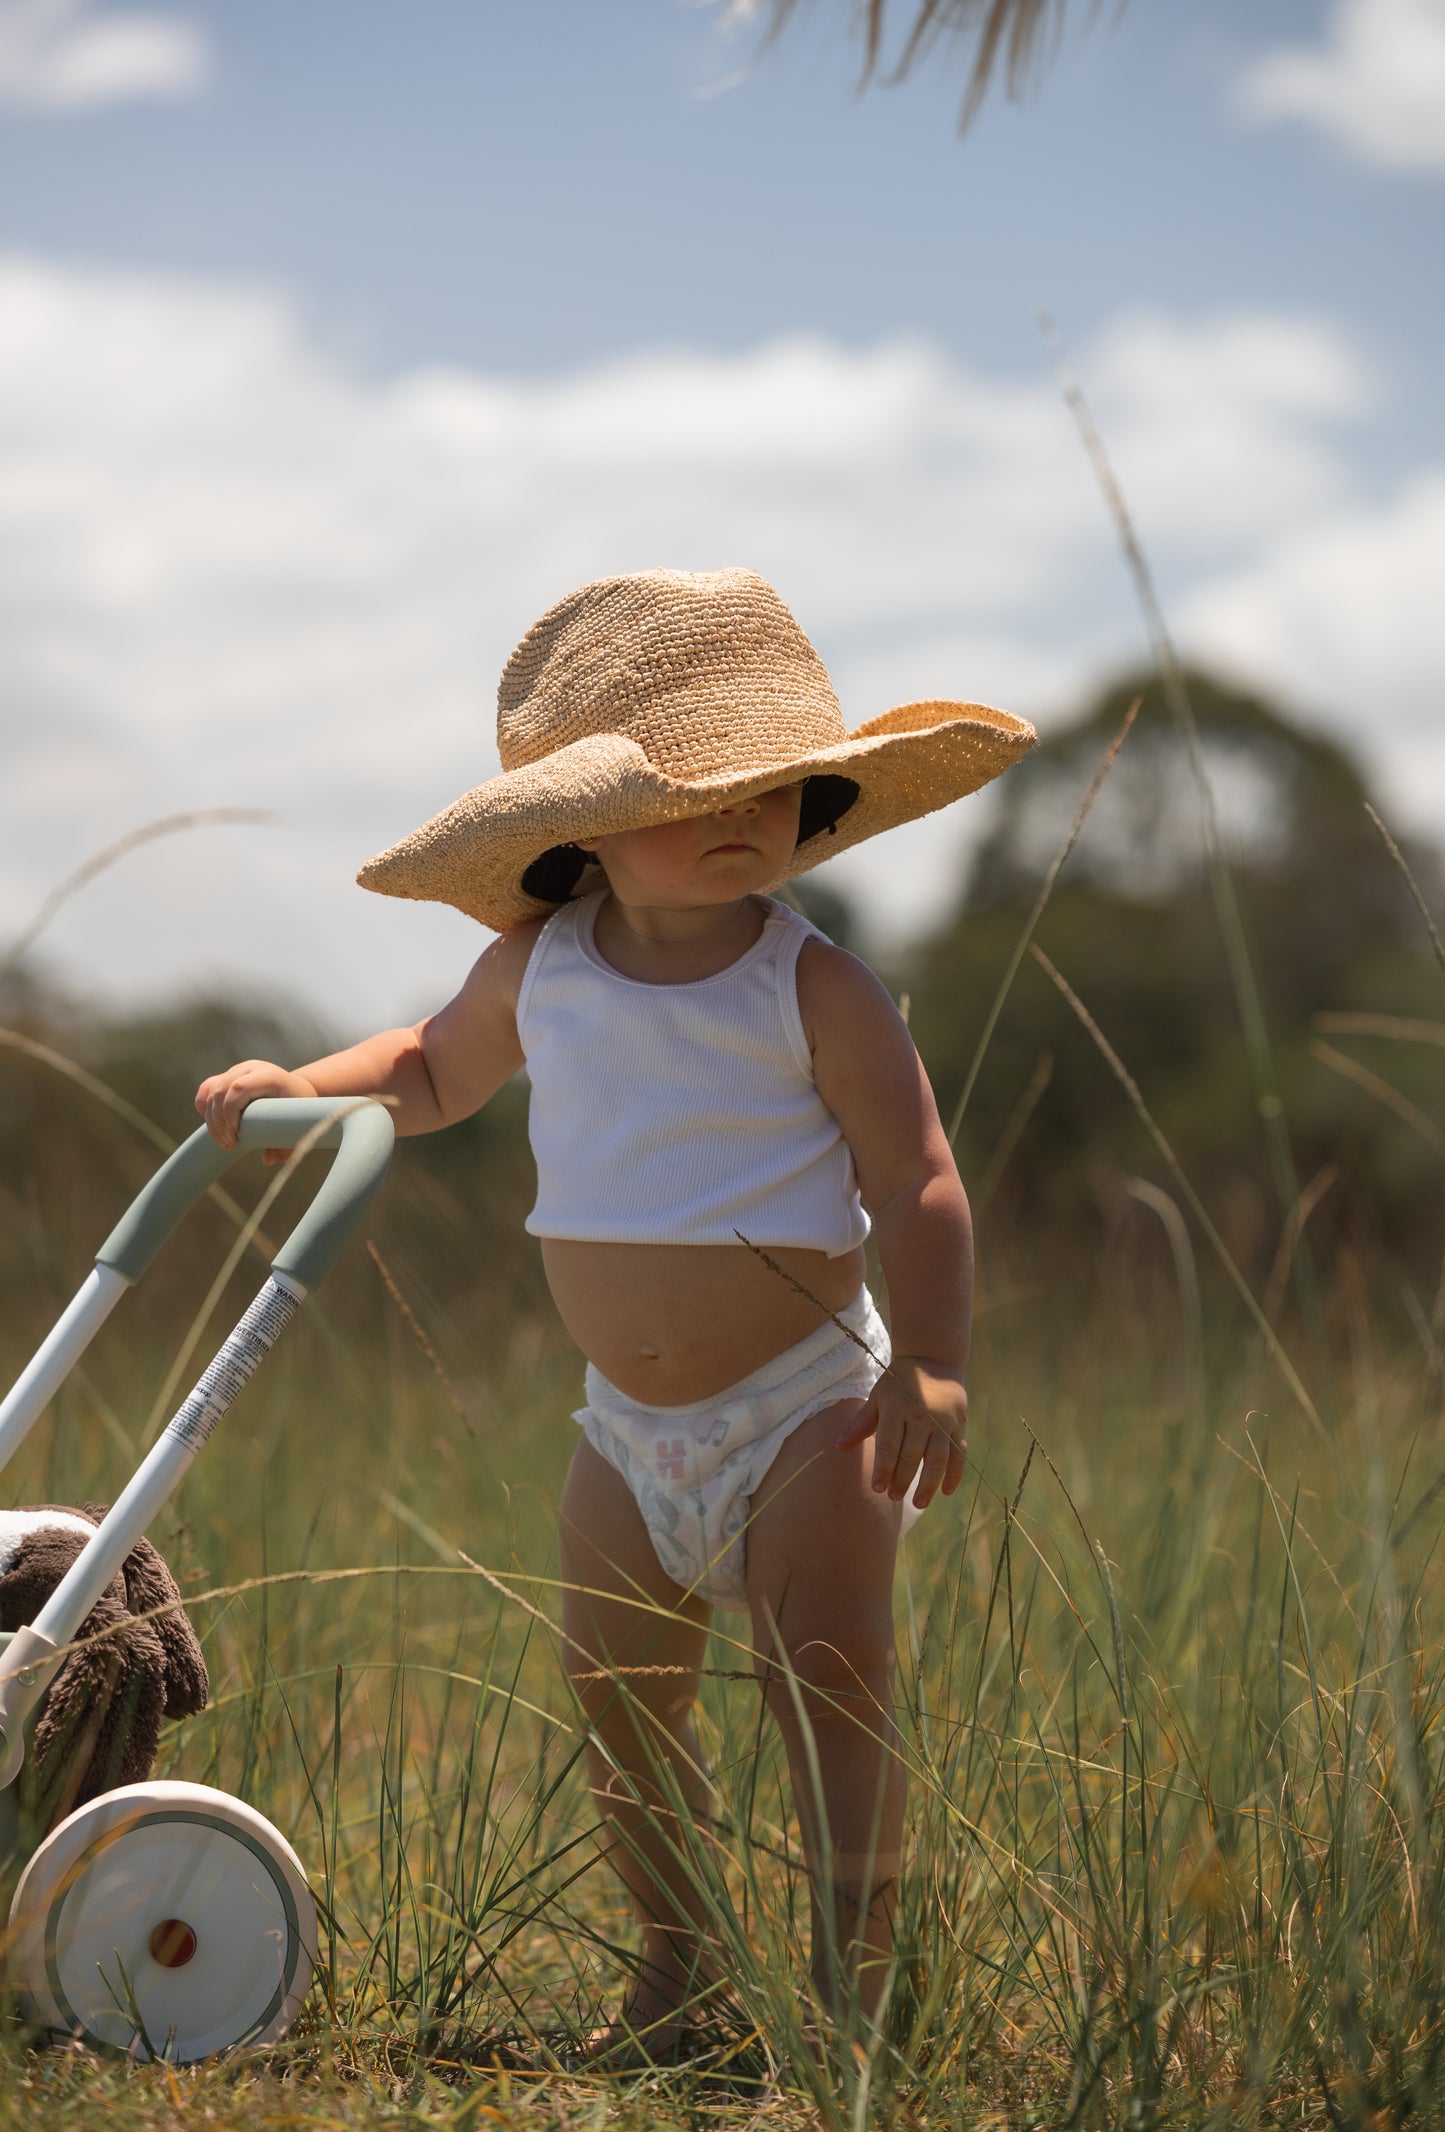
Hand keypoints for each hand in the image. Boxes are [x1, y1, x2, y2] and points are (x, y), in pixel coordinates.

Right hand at [194, 1060, 316, 1164]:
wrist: (297, 1090)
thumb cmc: (298, 1111)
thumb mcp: (297, 1128)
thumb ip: (285, 1147)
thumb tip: (266, 1160)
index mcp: (269, 1076)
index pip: (240, 1087)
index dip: (231, 1110)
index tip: (235, 1134)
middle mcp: (251, 1069)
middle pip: (221, 1090)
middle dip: (219, 1121)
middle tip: (229, 1145)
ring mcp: (237, 1070)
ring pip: (211, 1091)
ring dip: (211, 1120)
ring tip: (224, 1142)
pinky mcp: (228, 1076)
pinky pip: (207, 1089)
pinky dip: (205, 1107)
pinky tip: (214, 1125)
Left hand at [836, 1355, 967, 1510]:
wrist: (934, 1357)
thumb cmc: (899, 1381)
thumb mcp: (878, 1396)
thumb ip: (861, 1423)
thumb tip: (838, 1447)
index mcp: (897, 1407)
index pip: (888, 1445)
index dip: (883, 1469)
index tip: (877, 1489)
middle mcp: (922, 1415)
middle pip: (911, 1455)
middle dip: (902, 1479)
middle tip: (893, 1497)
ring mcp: (944, 1421)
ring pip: (937, 1459)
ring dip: (928, 1484)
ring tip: (918, 1504)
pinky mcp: (960, 1424)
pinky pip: (959, 1454)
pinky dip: (954, 1474)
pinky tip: (946, 1492)